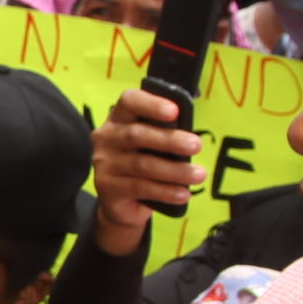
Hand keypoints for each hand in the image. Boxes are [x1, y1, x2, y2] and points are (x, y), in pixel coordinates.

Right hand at [89, 85, 203, 257]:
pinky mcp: (108, 189)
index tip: (175, 111)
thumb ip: (163, 135)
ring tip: (198, 174)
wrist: (120, 202)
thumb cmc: (143, 162)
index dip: (151, 104)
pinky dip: (165, 191)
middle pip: (137, 134)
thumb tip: (190, 138)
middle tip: (196, 145)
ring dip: (174, 170)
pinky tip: (183, 194)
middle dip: (169, 140)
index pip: (129, 102)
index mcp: (119, 119)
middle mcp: (107, 139)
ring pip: (142, 165)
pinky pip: (140, 188)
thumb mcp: (151, 144)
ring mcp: (104, 165)